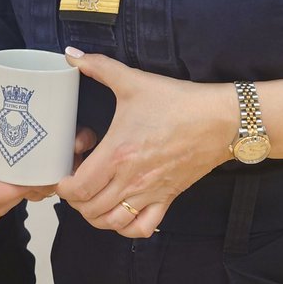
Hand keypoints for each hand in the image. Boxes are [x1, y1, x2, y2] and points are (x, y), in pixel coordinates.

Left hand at [55, 49, 235, 237]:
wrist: (219, 119)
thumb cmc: (177, 103)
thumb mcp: (133, 81)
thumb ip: (99, 67)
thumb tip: (71, 54)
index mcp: (118, 154)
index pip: (78, 189)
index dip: (63, 185)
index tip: (64, 170)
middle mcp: (131, 181)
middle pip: (89, 209)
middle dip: (74, 198)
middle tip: (77, 177)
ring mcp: (149, 194)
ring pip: (111, 222)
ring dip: (95, 213)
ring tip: (94, 192)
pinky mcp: (166, 199)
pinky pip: (141, 229)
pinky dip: (125, 226)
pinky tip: (121, 208)